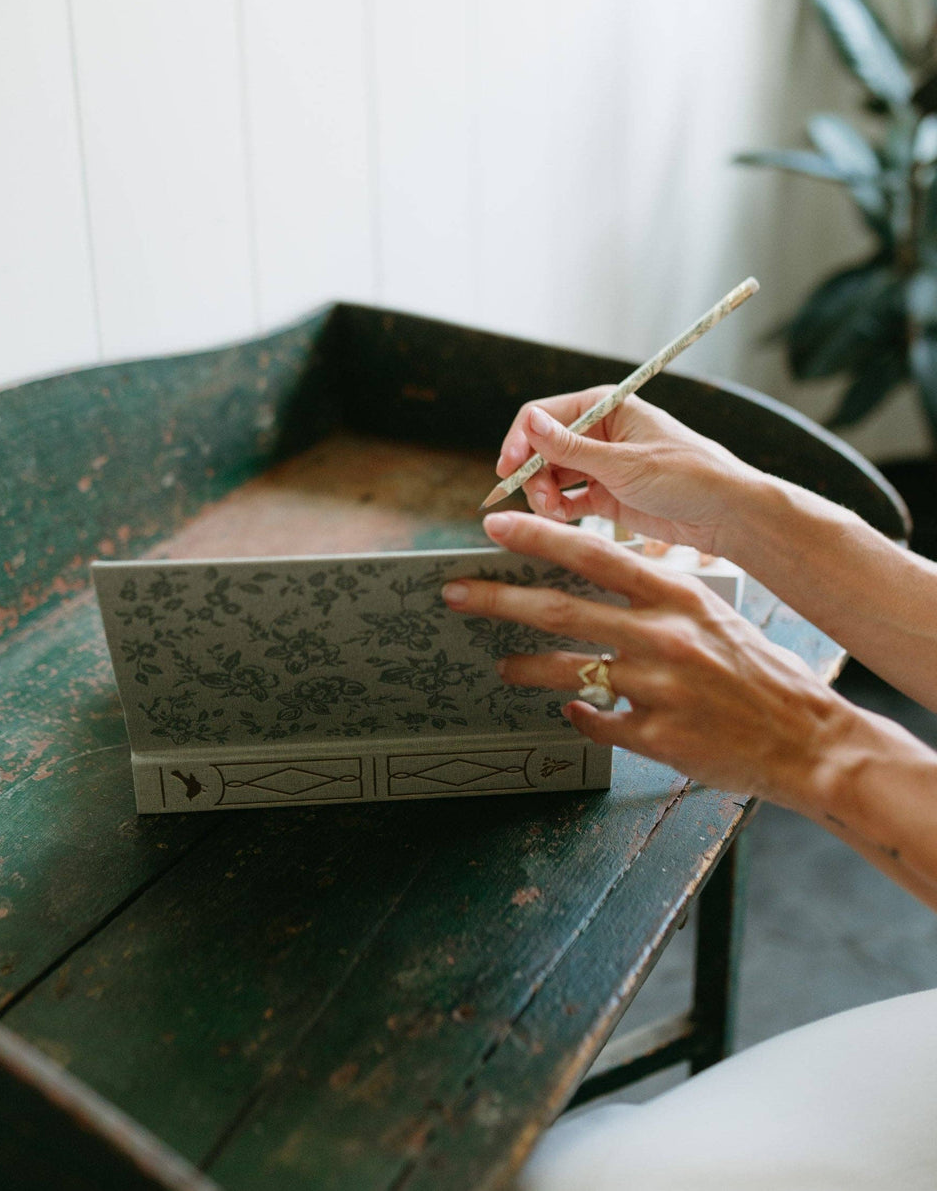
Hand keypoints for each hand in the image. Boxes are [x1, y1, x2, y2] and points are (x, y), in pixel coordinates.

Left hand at [443, 511, 848, 805]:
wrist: (810, 740)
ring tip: (500, 667)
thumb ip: (657, 604)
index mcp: (676, 595)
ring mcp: (656, 688)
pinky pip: (595, 722)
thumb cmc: (763, 674)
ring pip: (565, 670)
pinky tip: (572, 712)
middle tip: (456, 594)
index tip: (495, 526)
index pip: (592, 553)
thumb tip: (600, 596)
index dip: (537, 538)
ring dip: (524, 666)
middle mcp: (661, 636)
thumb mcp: (714, 616)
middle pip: (559, 609)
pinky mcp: (656, 737)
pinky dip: (578, 715)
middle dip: (497, 599)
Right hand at [496, 388, 761, 555]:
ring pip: (551, 476)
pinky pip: (568, 499)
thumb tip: (528, 422)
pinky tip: (561, 518)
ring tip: (555, 513)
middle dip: (534, 475)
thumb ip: (571, 449)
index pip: (543, 416)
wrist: (727, 514)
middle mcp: (599, 433)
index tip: (508, 469)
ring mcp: (602, 465)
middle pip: (542, 449)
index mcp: (605, 408)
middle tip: (541, 502)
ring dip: (545, 495)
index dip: (521, 441)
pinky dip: (559, 509)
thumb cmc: (688, 475)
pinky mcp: (607, 495)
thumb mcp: (624, 463)